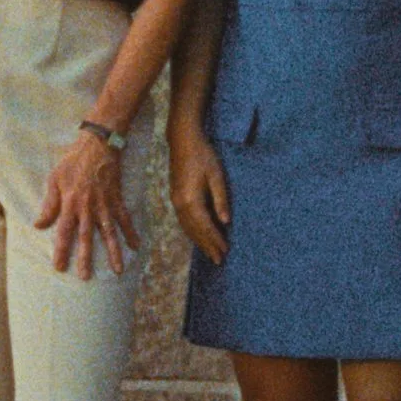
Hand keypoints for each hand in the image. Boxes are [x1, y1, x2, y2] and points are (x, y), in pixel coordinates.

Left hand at [33, 127, 137, 278]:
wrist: (97, 145)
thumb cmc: (72, 161)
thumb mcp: (54, 179)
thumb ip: (49, 204)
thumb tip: (39, 225)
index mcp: (70, 204)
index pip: (64, 232)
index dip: (61, 251)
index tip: (59, 267)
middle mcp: (88, 208)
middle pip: (86, 238)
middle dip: (86, 259)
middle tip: (86, 278)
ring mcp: (104, 204)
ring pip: (109, 233)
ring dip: (114, 252)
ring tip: (118, 270)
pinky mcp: (117, 199)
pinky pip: (125, 219)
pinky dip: (131, 232)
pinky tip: (136, 246)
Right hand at [169, 120, 230, 262]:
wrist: (182, 140)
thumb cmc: (203, 155)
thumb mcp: (216, 176)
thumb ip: (220, 200)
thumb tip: (225, 222)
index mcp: (191, 200)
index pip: (205, 226)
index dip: (216, 240)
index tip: (226, 251)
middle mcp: (180, 204)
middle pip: (195, 231)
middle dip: (207, 246)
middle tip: (218, 260)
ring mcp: (175, 201)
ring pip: (187, 227)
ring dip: (198, 241)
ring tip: (209, 253)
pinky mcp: (175, 197)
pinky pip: (183, 221)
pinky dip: (191, 232)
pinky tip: (198, 235)